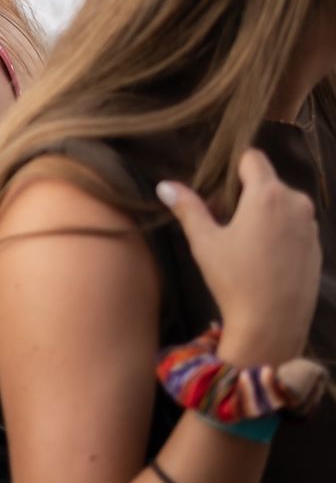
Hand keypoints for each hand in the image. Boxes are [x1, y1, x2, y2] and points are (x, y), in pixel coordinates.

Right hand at [157, 149, 320, 364]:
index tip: (221, 193)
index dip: (234, 169)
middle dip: (247, 194)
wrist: (273, 325)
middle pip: (268, 181)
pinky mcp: (317, 247)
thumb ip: (188, 208)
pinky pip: (296, 226)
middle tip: (226, 222)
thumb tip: (165, 185)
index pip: (253, 158)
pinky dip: (281, 232)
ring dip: (266, 213)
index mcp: (268, 195)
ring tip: (246, 243)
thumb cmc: (235, 280)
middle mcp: (296, 203)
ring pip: (284, 204)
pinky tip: (265, 259)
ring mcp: (310, 226)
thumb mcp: (205, 243)